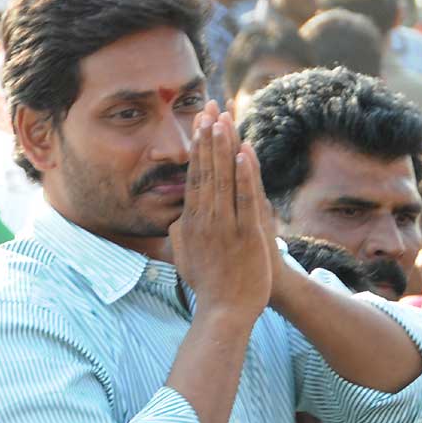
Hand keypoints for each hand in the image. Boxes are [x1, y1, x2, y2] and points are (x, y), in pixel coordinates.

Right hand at [169, 102, 271, 320]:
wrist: (225, 314)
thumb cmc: (209, 287)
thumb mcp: (185, 257)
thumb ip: (180, 234)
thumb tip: (176, 217)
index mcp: (191, 223)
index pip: (194, 177)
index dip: (198, 149)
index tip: (200, 125)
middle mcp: (205, 220)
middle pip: (206, 171)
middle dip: (208, 138)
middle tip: (209, 109)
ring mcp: (225, 227)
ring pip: (223, 179)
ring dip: (223, 148)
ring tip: (223, 120)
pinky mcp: (245, 235)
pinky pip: (244, 199)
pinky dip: (243, 175)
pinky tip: (244, 153)